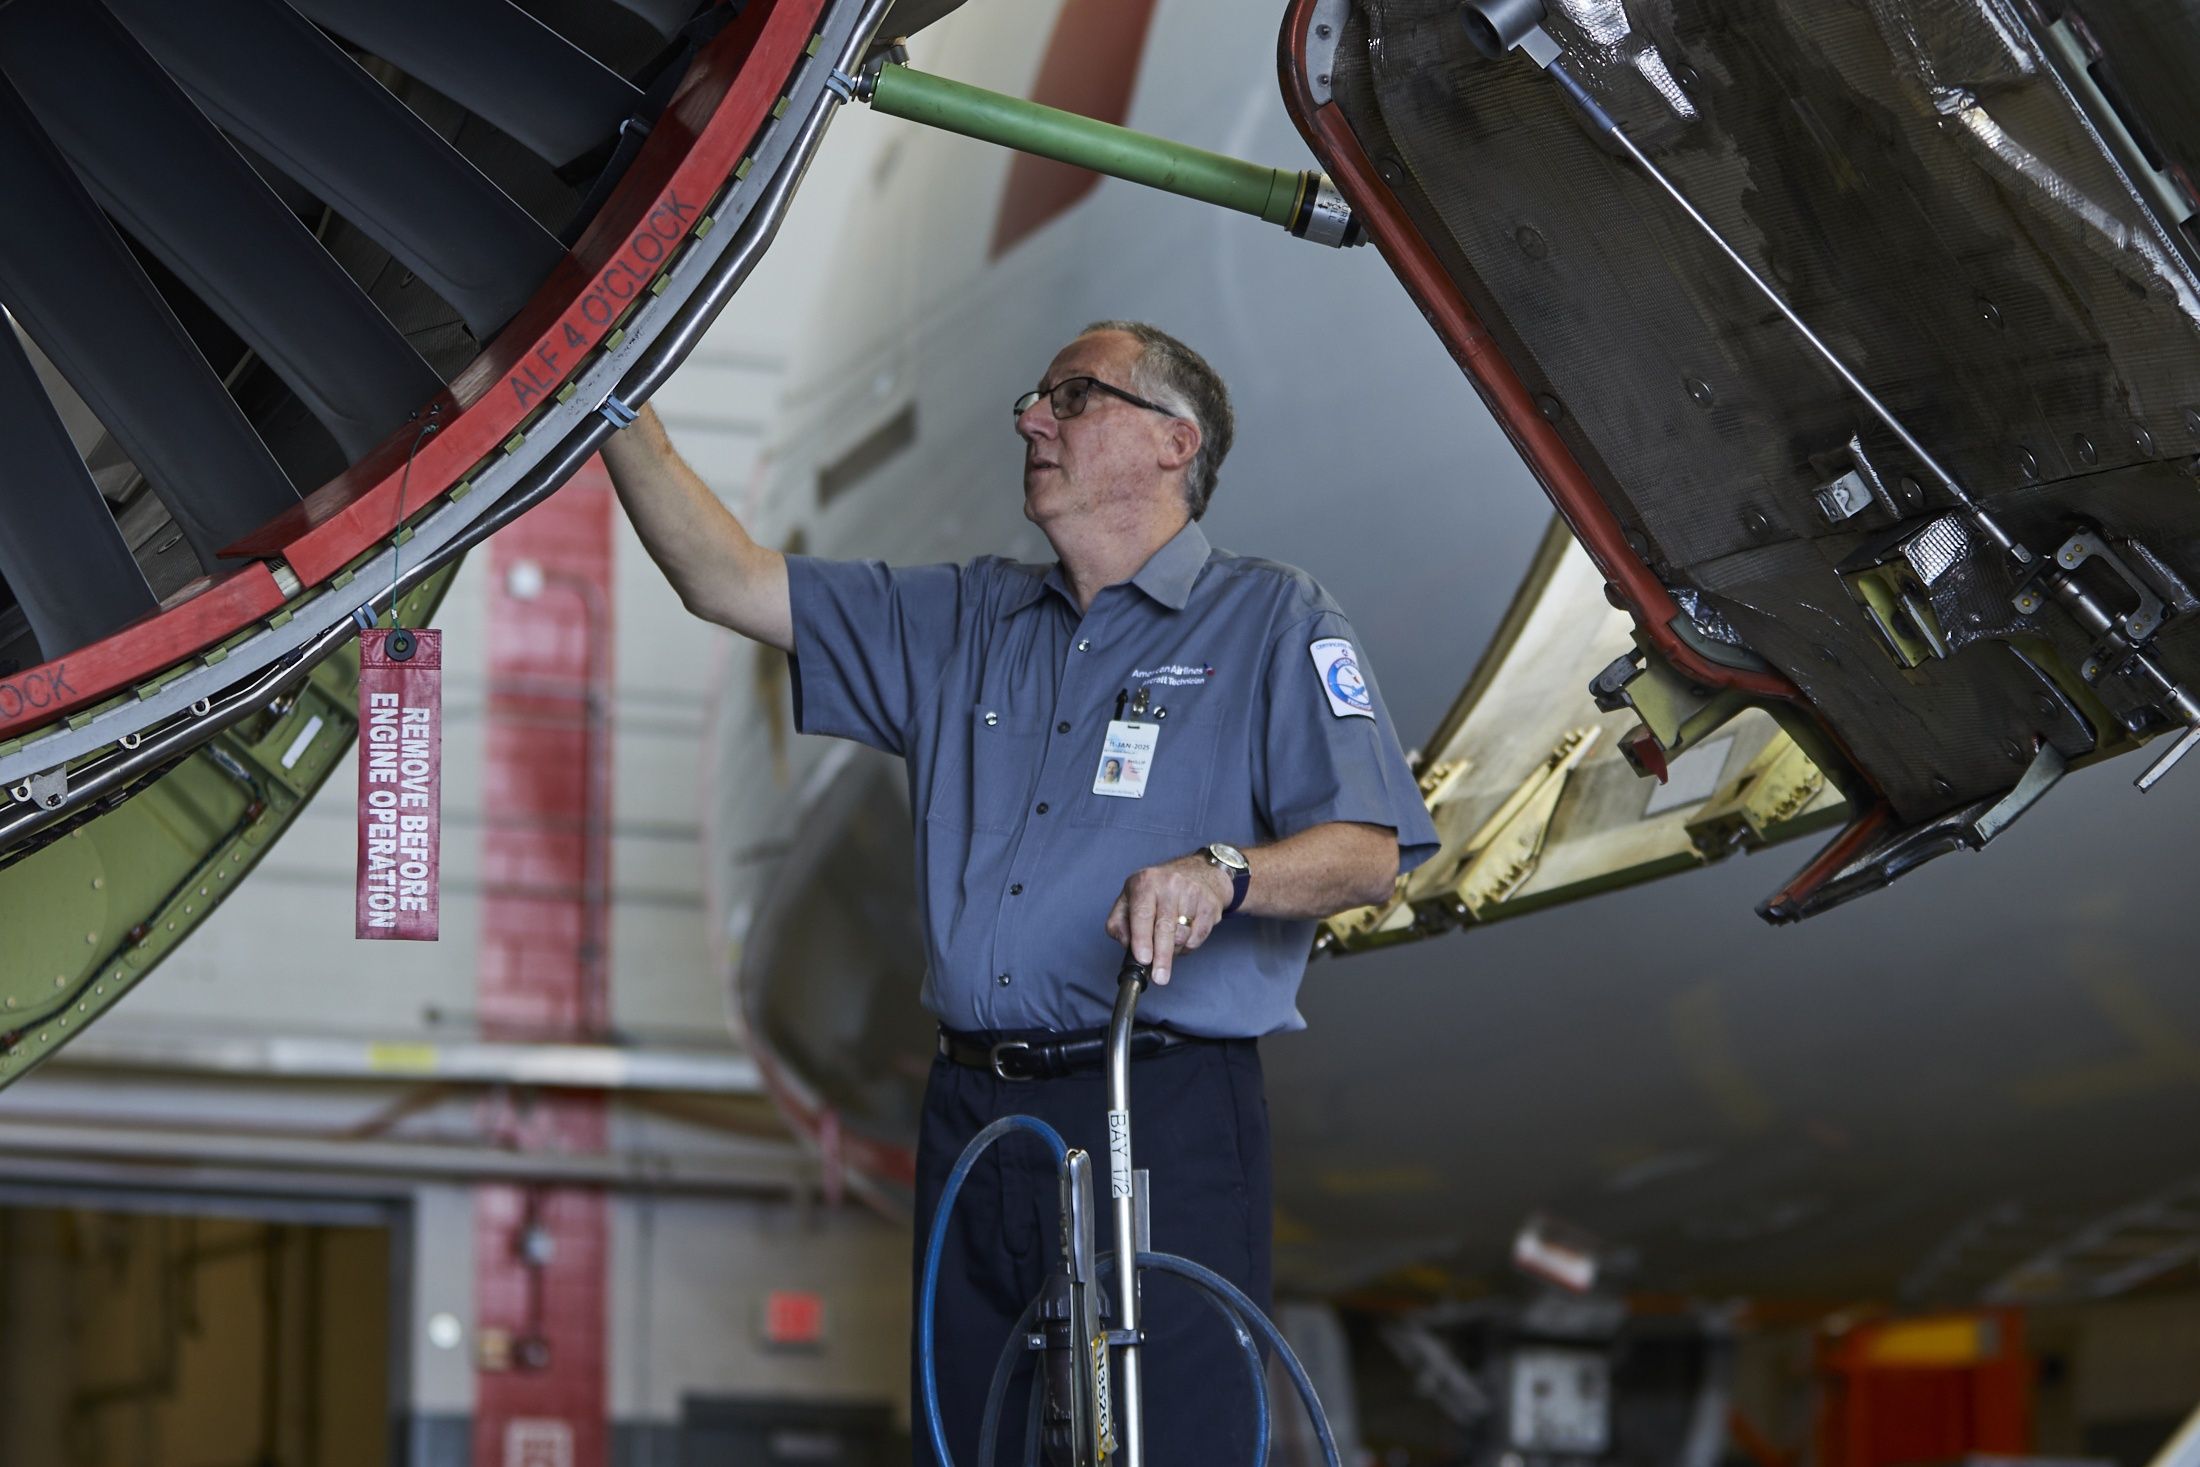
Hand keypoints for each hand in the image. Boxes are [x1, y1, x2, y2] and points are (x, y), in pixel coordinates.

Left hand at [1104, 853, 1232, 985]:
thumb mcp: (1130, 898)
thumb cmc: (1159, 891)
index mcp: (1146, 882)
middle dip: (1161, 957)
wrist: (1199, 873)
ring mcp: (1192, 894)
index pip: (1142, 914)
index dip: (1142, 939)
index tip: (1143, 959)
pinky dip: (1188, 946)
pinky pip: (1198, 937)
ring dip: (1173, 951)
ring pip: (1182, 936)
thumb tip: (1125, 944)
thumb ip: (1119, 922)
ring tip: (1167, 946)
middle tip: (1160, 978)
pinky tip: (1183, 937)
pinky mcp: (1210, 905)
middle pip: (1165, 928)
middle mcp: (1170, 884)